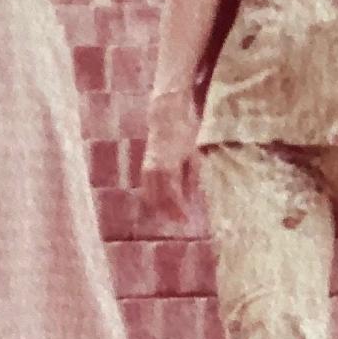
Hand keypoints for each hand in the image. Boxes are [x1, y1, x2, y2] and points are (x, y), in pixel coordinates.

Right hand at [141, 91, 199, 220]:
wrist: (166, 116)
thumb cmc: (184, 134)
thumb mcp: (193, 157)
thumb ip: (191, 179)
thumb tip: (192, 199)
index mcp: (169, 168)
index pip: (173, 197)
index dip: (179, 210)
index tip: (187, 220)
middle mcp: (154, 171)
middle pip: (159, 201)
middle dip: (170, 213)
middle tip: (181, 222)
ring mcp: (146, 169)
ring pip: (150, 197)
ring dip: (160, 208)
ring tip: (173, 216)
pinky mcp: (144, 168)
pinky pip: (146, 190)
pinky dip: (153, 199)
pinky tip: (162, 206)